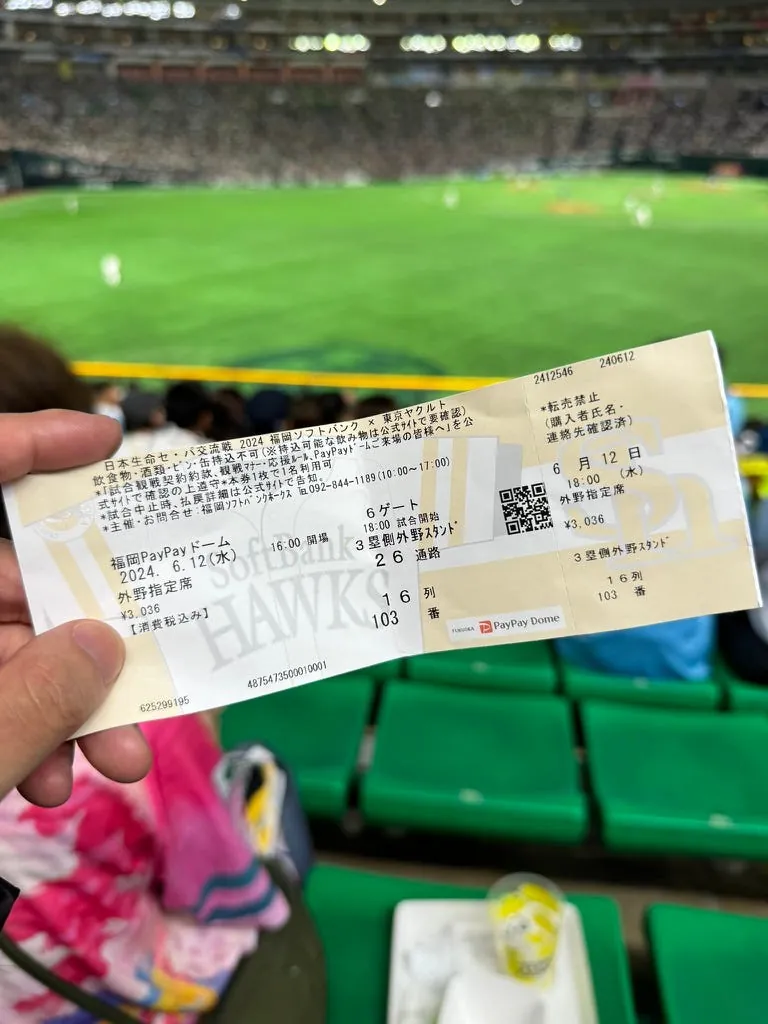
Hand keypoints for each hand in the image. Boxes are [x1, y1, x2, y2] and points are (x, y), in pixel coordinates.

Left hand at [0, 410, 151, 805]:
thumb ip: (31, 700)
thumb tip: (105, 646)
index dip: (31, 445)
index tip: (107, 444)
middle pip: (4, 584)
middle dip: (87, 637)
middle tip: (148, 683)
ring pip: (4, 653)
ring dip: (67, 704)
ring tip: (114, 758)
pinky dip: (24, 734)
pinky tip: (48, 780)